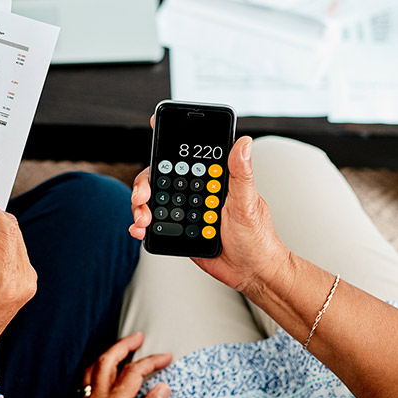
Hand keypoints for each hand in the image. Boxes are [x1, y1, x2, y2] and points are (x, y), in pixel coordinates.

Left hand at [80, 332, 171, 397]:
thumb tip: (162, 389)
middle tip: (137, 337)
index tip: (165, 357)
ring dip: (106, 355)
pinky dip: (93, 370)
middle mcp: (97, 397)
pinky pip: (83, 381)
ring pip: (91, 368)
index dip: (151, 361)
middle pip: (108, 360)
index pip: (134, 372)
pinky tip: (99, 372)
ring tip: (118, 349)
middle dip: (123, 345)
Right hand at [129, 116, 289, 291]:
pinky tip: (140, 229)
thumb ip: (241, 174)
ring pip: (153, 200)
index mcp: (213, 180)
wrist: (250, 271)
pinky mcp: (176, 230)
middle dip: (145, 184)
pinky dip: (141, 225)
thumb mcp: (248, 203)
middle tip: (143, 196)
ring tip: (143, 219)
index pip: (188, 155)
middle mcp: (195, 192)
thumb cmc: (256, 237)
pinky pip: (154, 223)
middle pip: (161, 177)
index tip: (156, 126)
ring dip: (141, 207)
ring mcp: (184, 211)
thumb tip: (243, 142)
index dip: (170, 140)